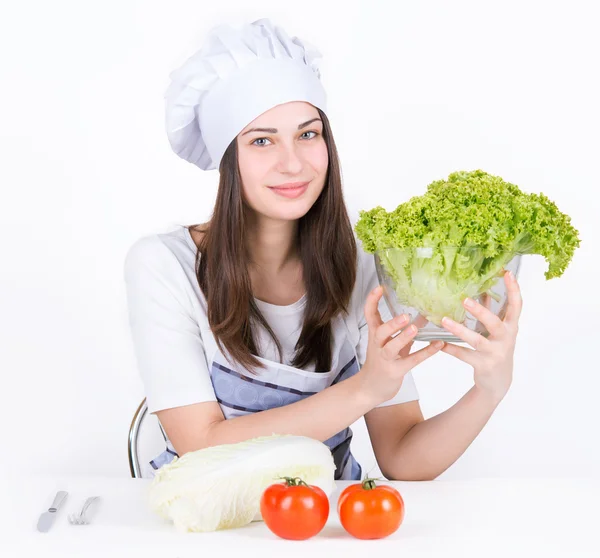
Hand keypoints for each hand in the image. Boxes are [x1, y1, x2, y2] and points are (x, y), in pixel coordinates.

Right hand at [359, 286, 443, 405]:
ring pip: (392, 347)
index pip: (369, 314)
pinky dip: (425, 353)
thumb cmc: (381, 362)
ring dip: (403, 337)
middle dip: (391, 323)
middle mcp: (378, 345)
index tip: (380, 288)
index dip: (372, 301)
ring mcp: (385, 358)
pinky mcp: (395, 371)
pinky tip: (438, 345)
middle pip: (380, 331)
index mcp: (375, 334)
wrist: (370, 387)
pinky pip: (410, 361)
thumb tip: (423, 314)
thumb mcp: (391, 343)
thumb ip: (404, 329)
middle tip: (405, 316)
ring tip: (415, 329)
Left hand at [440, 270, 522, 402]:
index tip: (507, 273)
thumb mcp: (498, 329)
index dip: (514, 290)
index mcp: (511, 327)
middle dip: (481, 312)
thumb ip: (492, 310)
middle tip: (464, 300)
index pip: (516, 306)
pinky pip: (465, 355)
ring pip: (477, 340)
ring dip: (460, 330)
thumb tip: (483, 288)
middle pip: (496, 323)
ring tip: (444, 321)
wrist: (499, 381)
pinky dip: (451, 349)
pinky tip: (439, 344)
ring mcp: (495, 353)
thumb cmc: (497, 348)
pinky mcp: (484, 365)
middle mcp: (506, 339)